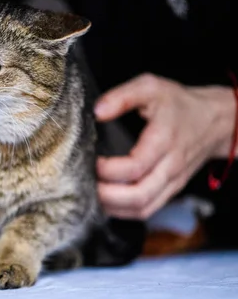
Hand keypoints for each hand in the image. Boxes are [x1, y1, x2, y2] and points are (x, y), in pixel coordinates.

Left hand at [95, 73, 234, 219]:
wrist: (214, 120)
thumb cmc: (178, 104)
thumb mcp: (151, 87)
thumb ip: (122, 97)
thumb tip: (97, 112)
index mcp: (164, 141)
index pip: (135, 167)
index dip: (108, 169)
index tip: (90, 161)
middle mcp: (170, 166)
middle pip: (139, 196)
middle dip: (106, 196)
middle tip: (84, 184)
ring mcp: (171, 182)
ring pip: (142, 208)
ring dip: (112, 207)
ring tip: (90, 193)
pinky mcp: (169, 190)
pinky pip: (146, 210)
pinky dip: (123, 212)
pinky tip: (104, 202)